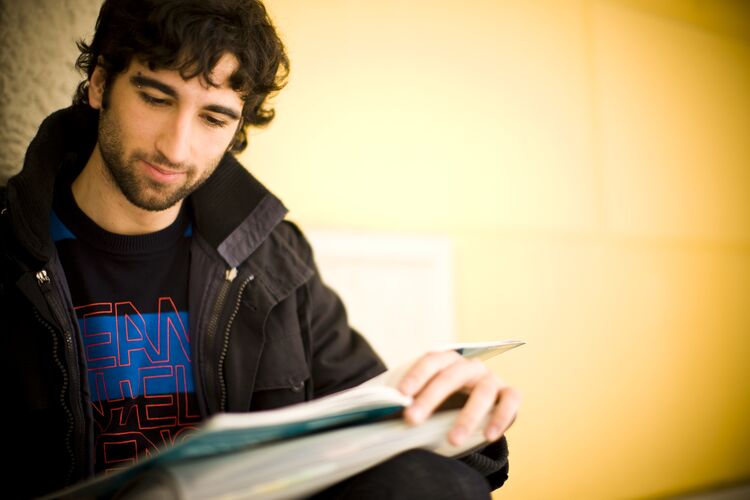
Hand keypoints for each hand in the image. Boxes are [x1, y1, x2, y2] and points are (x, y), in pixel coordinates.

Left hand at [398, 350, 519, 445]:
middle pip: (451, 376)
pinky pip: (511, 400)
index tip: (400, 395)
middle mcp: (470, 366)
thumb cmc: (443, 405)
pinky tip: (489, 436)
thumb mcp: (426, 400)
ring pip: (483, 392)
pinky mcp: (509, 393)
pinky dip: (501, 417)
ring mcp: (491, 379)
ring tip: (453, 440)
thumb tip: (377, 411)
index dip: (416, 376)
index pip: (431, 361)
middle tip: (411, 420)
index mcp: (447, 361)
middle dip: (430, 398)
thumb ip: (408, 402)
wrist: (475, 414)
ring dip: (468, 416)